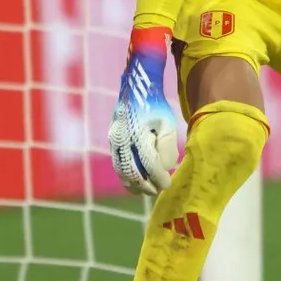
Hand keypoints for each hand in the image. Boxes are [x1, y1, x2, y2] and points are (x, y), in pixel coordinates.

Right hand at [109, 27, 178, 194]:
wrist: (136, 89)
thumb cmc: (155, 106)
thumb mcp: (167, 122)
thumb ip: (167, 145)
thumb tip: (165, 167)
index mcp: (137, 133)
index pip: (148, 164)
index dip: (158, 177)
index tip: (168, 184)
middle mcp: (122, 139)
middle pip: (132, 171)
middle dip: (146, 185)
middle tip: (158, 191)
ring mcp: (114, 141)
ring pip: (122, 171)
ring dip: (135, 184)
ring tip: (148, 190)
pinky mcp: (112, 141)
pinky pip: (117, 164)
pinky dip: (126, 176)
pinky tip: (136, 182)